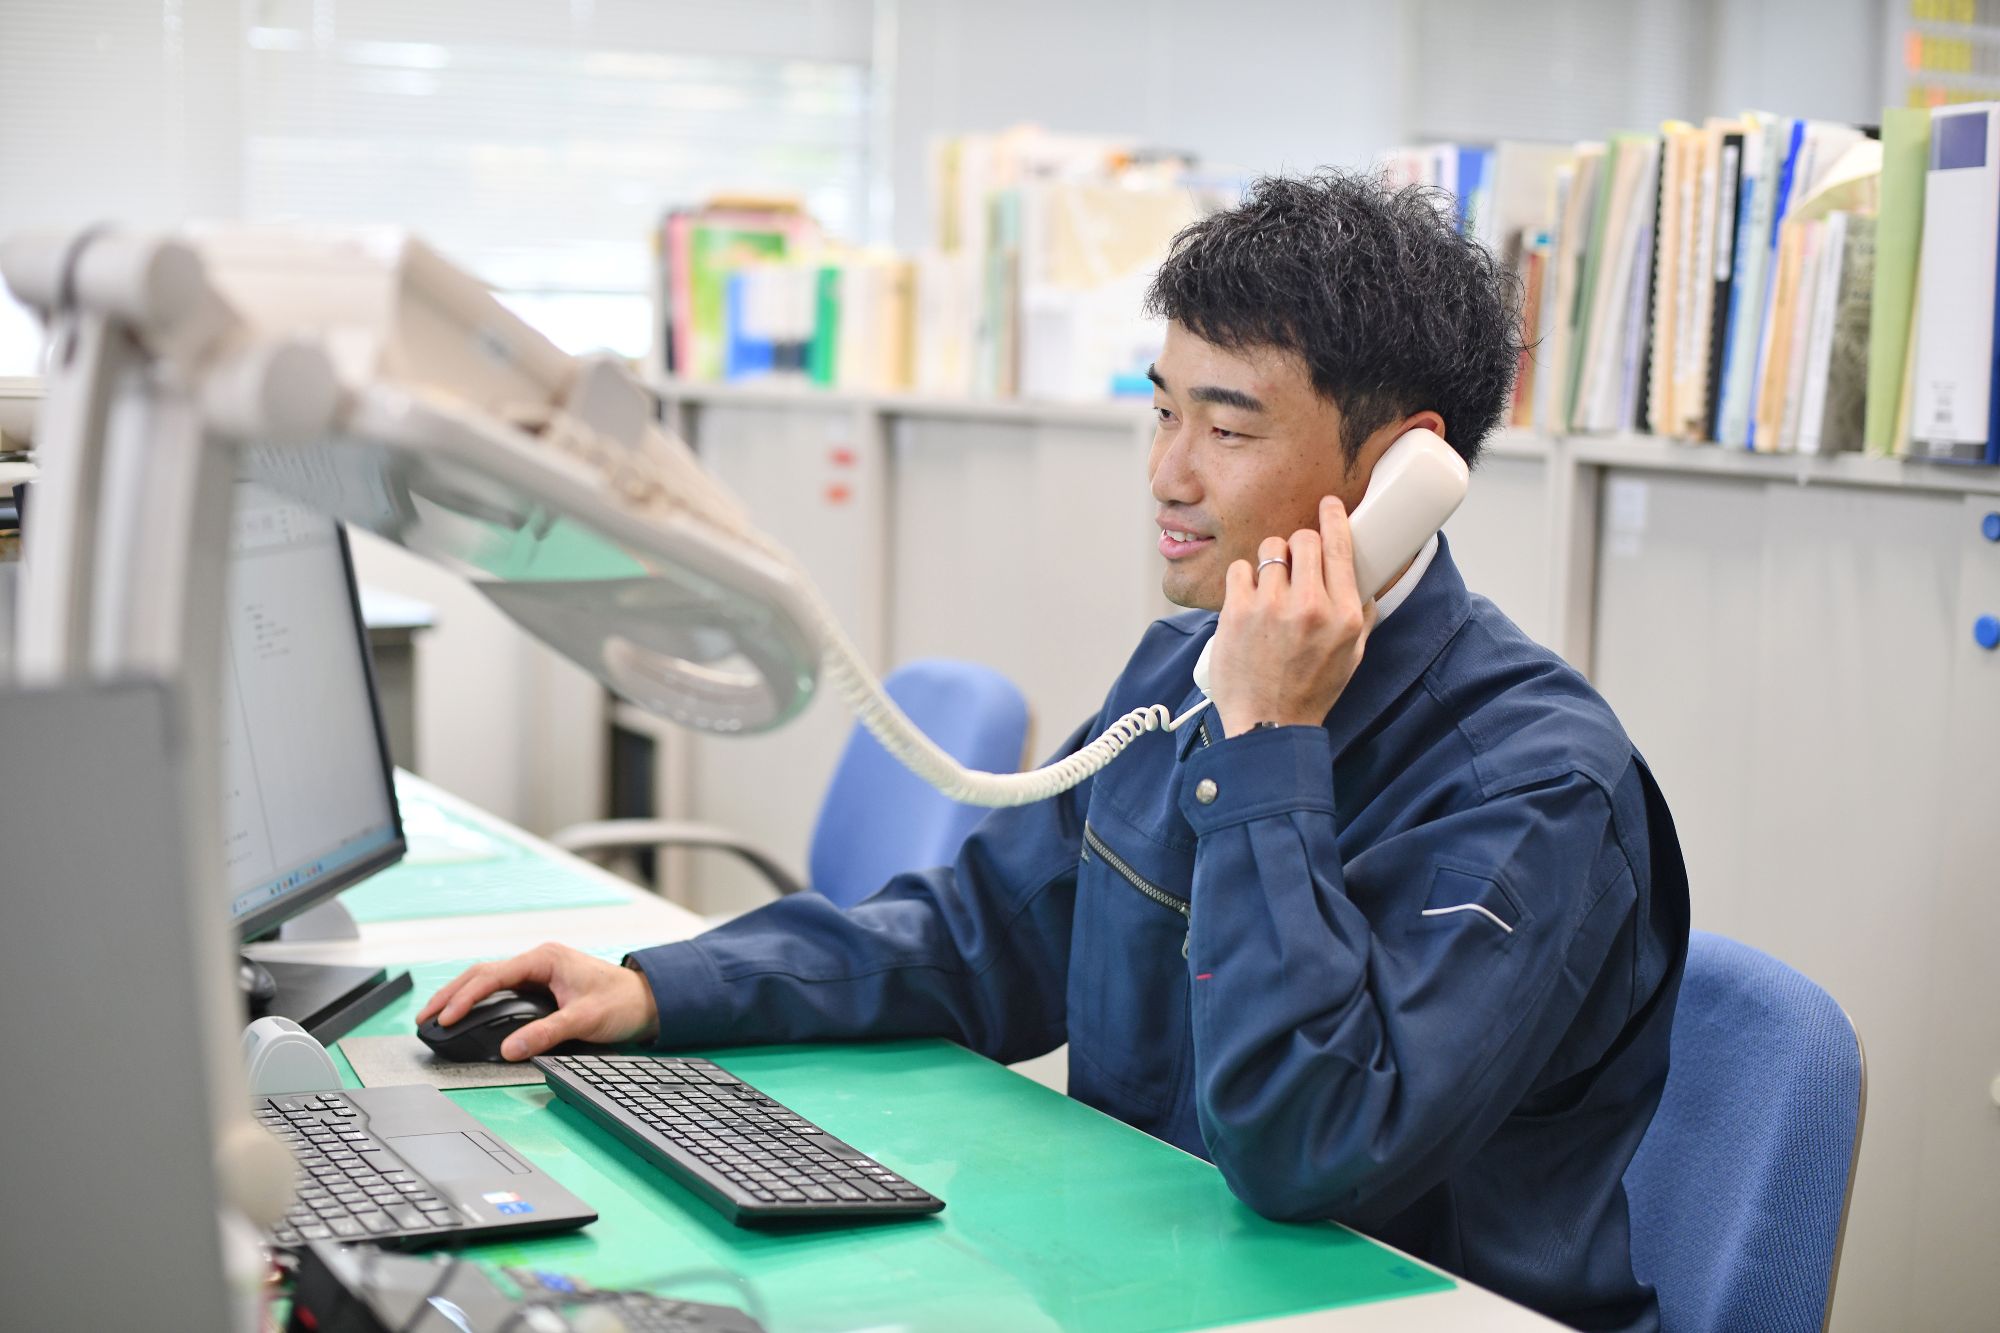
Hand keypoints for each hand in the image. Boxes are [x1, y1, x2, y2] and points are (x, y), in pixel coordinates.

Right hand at [416, 942, 659, 1061]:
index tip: (445, 1017)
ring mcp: (538, 972)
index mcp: (545, 959)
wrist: (646, 1000)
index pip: (493, 975)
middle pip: (482, 973)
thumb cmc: (621, 1002)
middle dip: (451, 994)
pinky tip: (464, 1012)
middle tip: (425, 1017)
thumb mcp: (584, 1019)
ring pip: (488, 979)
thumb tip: (510, 1049)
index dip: (465, 997)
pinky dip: (478, 999)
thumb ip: (546, 1033)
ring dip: (461, 995)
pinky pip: (500, 989)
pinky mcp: (540, 985)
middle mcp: (538, 961)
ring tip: (435, 1015)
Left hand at [1209, 495, 1377, 738]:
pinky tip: (1249, 600)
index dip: (1333, 518)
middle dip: (1300, 546)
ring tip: (1271, 587)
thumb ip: (1361, 615)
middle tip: (1296, 564)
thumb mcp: (1352, 656)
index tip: (1328, 505)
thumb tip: (1364, 582)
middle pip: (1303, 540)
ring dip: (1272, 562)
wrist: (1267, 724)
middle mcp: (1310, 607)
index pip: (1340, 547)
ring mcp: (1271, 607)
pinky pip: (1241, 568)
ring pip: (1271, 550)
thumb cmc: (1310, 691)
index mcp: (1344, 616)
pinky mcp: (1237, 611)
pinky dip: (1245, 579)